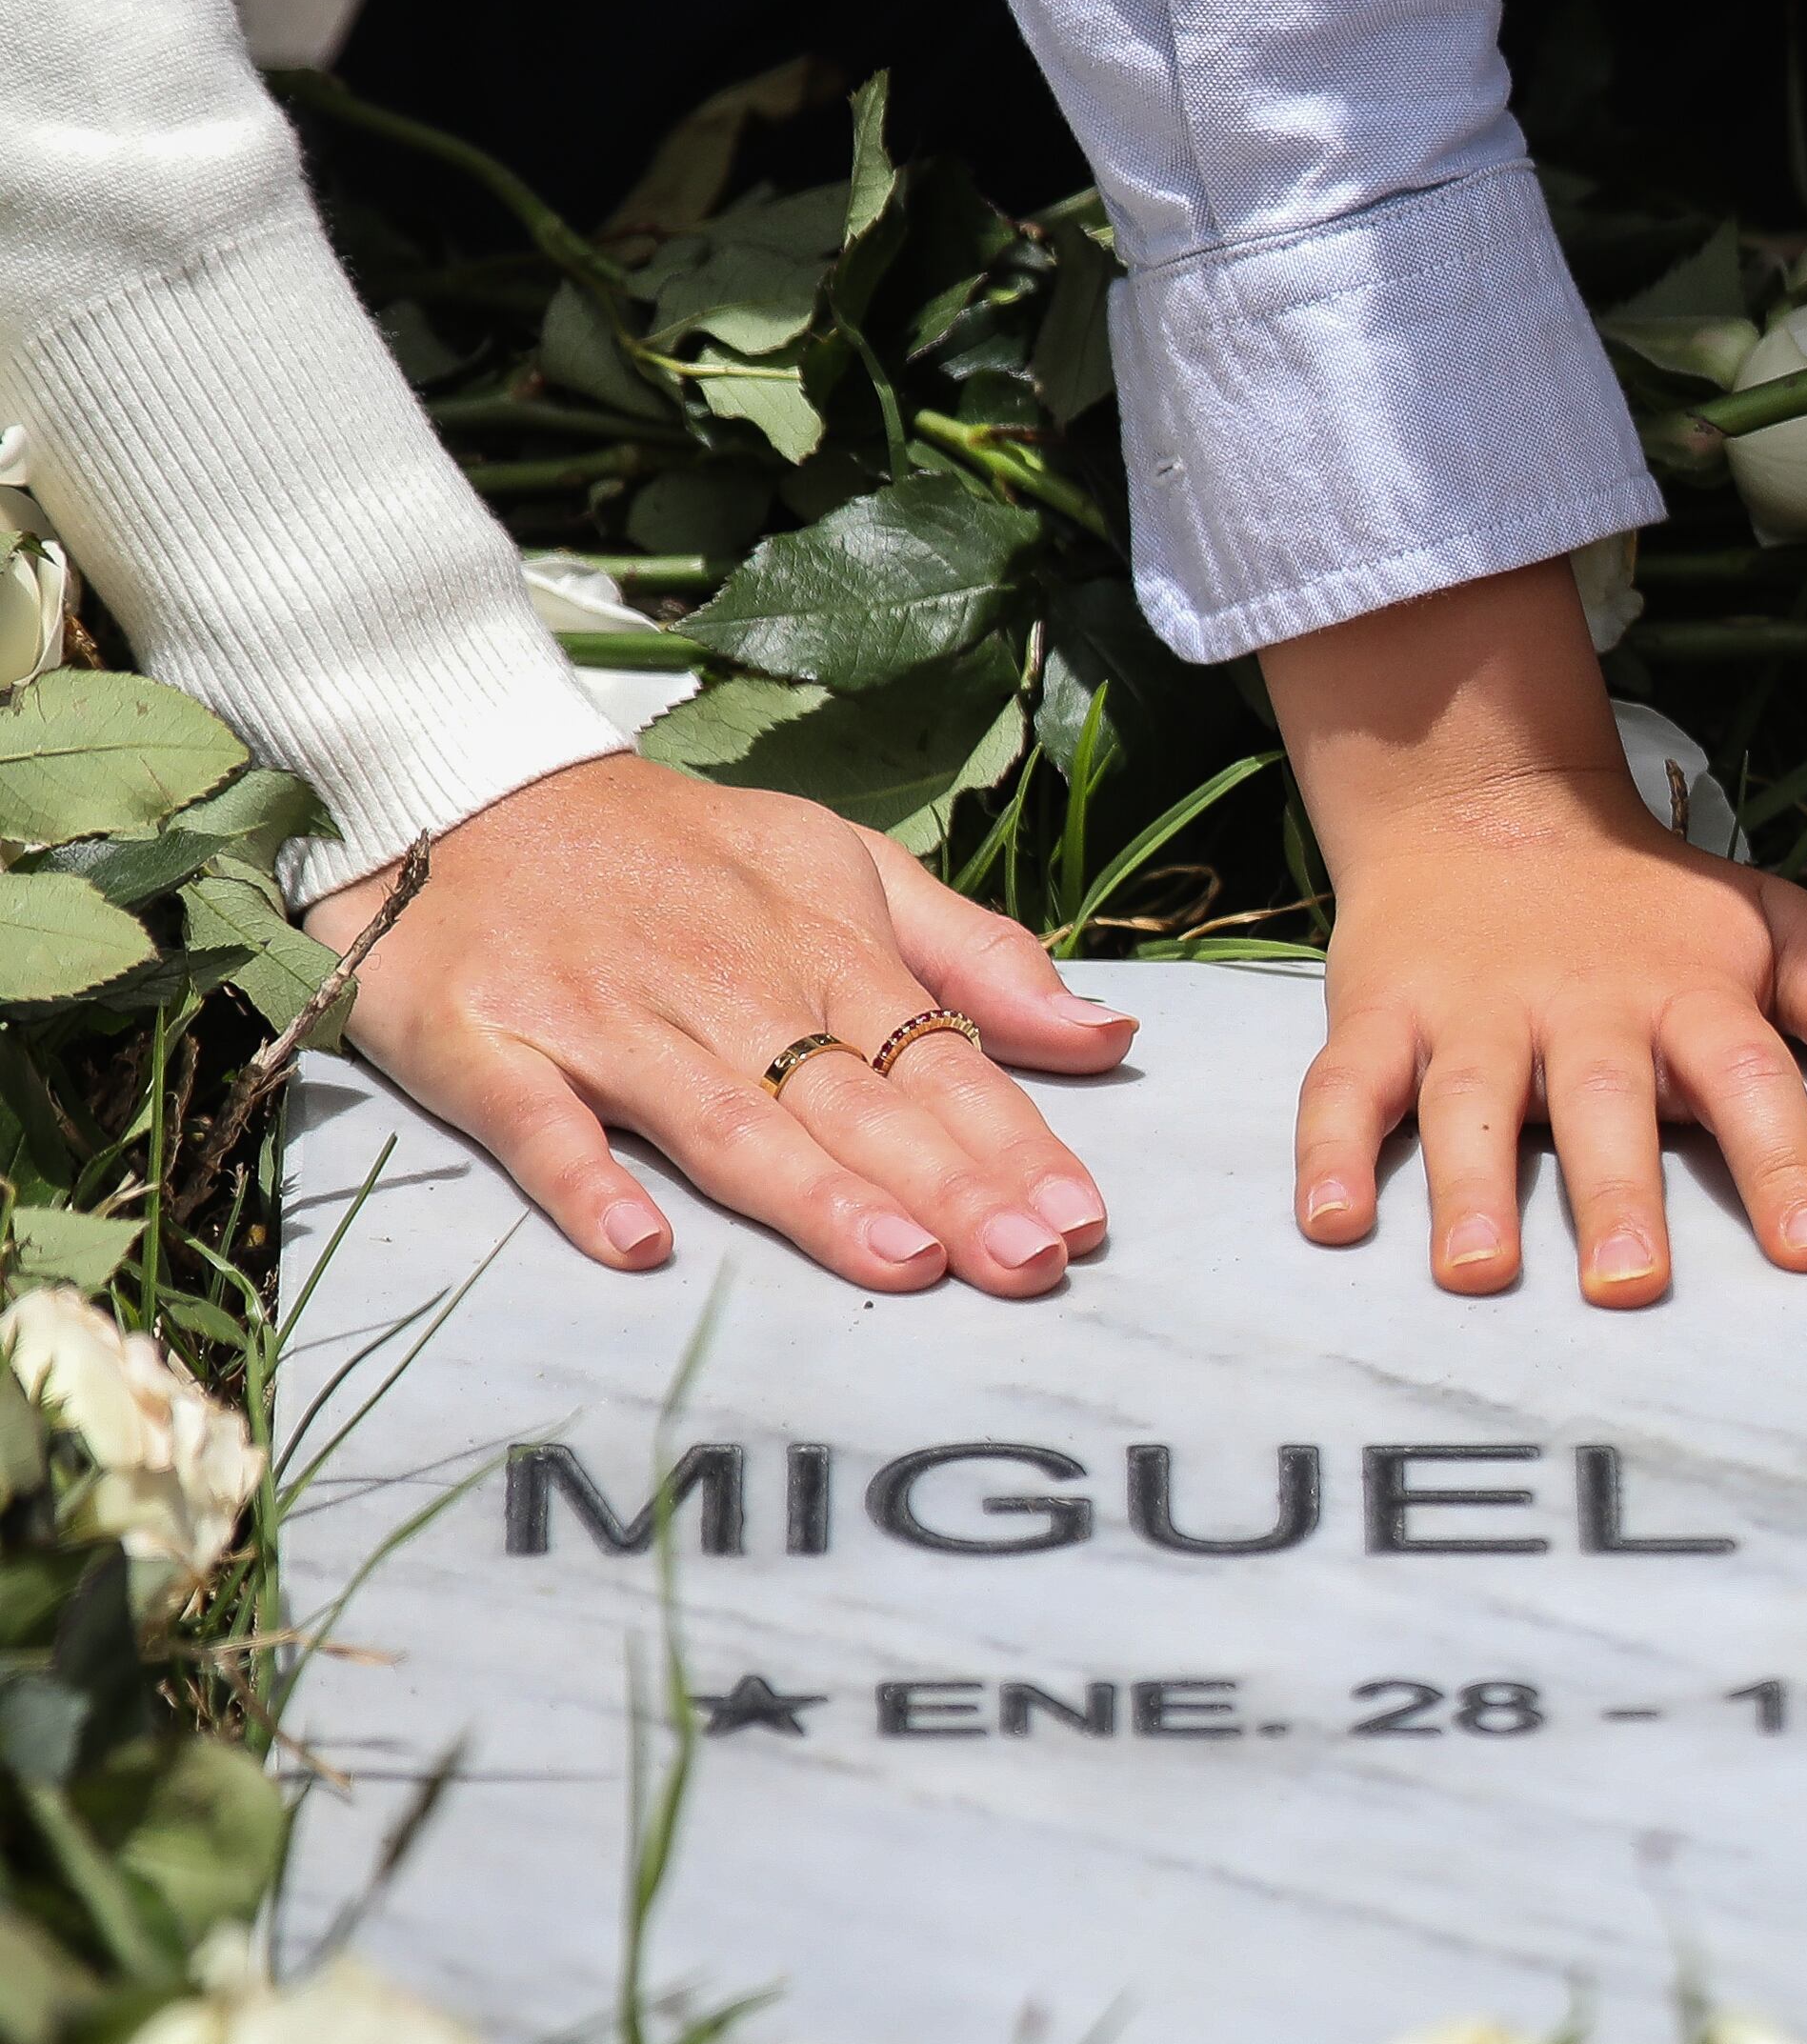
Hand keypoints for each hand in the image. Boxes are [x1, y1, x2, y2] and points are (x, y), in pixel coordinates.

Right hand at [312, 752, 1130, 1292]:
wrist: (462, 780)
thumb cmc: (673, 851)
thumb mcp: (841, 866)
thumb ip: (972, 958)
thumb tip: (1108, 1036)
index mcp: (819, 949)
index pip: (936, 1058)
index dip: (1011, 1141)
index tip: (1082, 1217)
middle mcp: (723, 988)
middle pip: (852, 1102)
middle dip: (948, 1185)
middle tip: (1029, 1263)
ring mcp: (603, 1019)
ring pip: (722, 1119)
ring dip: (811, 1192)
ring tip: (900, 1262)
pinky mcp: (484, 1041)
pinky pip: (537, 1119)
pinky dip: (583, 1179)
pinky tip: (637, 1243)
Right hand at [1270, 563, 1806, 1300]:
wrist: (1488, 807)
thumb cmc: (1652, 909)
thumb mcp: (1773, 929)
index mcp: (1689, 996)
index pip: (1752, 1080)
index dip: (1786, 1164)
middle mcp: (1581, 1010)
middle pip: (1605, 1106)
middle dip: (1618, 1195)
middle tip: (1631, 1286)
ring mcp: (1473, 1016)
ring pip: (1472, 1106)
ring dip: (1473, 1187)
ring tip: (1478, 1273)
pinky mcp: (1379, 1017)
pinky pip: (1346, 1088)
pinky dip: (1329, 1151)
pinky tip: (1332, 1223)